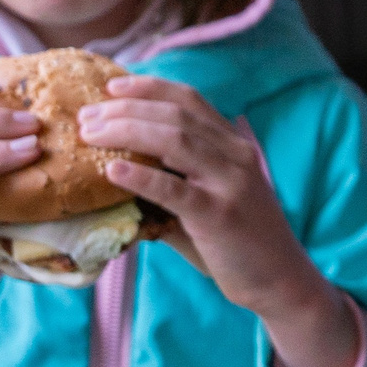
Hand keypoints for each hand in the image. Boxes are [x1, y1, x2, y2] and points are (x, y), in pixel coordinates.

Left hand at [78, 77, 357, 366]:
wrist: (280, 280)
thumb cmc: (239, 244)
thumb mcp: (210, 202)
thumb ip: (172, 186)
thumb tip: (115, 180)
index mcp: (234, 146)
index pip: (189, 99)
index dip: (149, 87)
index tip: (112, 86)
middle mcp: (235, 155)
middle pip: (175, 114)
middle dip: (125, 109)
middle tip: (86, 117)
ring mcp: (230, 183)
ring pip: (175, 139)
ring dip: (126, 131)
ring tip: (90, 135)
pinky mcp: (220, 215)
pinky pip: (174, 189)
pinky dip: (141, 176)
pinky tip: (112, 171)